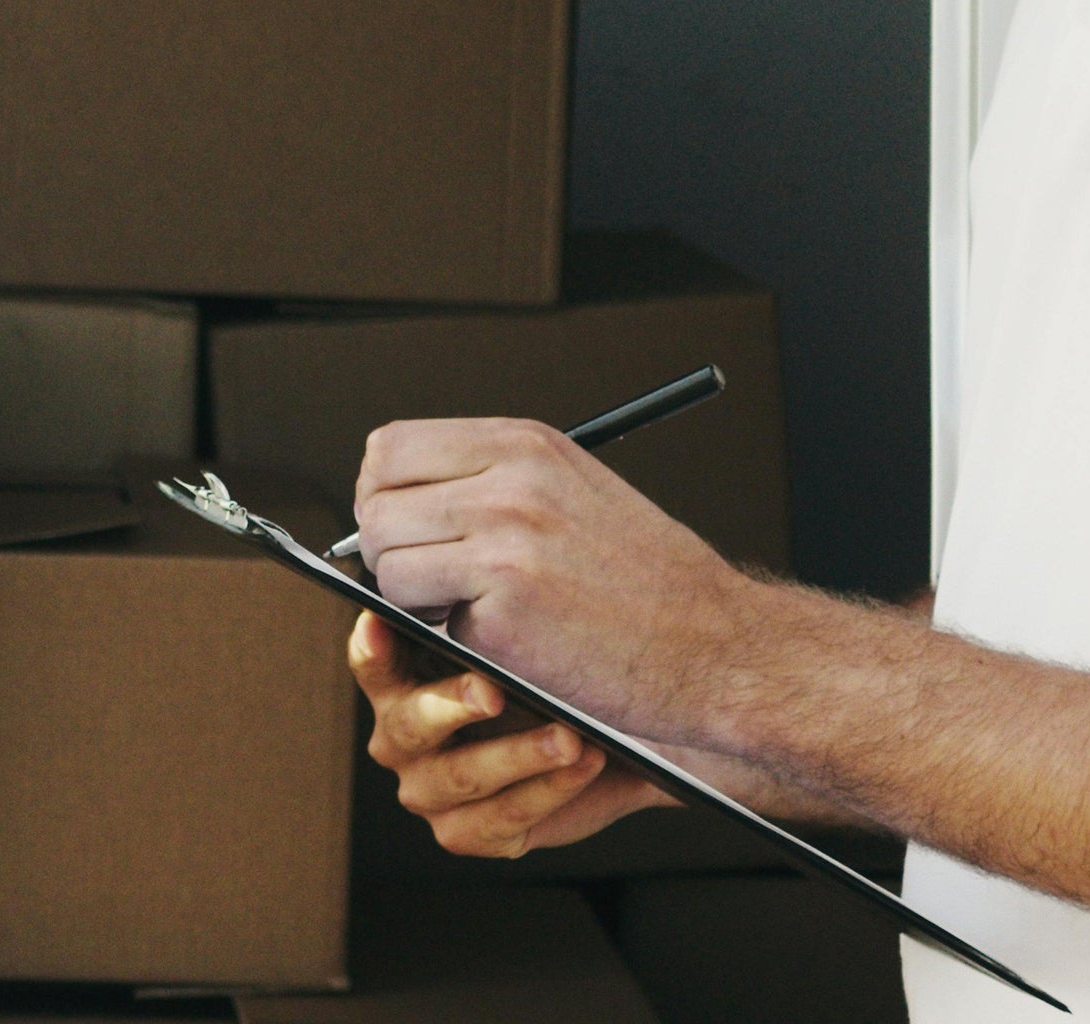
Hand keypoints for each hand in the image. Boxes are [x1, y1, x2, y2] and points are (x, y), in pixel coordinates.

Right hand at [347, 611, 673, 855]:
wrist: (601, 741)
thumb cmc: (546, 680)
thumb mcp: (522, 647)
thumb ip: (496, 628)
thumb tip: (499, 586)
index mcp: (399, 682)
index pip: (372, 661)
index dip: (373, 646)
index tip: (381, 623)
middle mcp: (401, 739)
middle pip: (410, 724)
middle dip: (453, 704)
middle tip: (495, 691)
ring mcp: (428, 790)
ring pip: (462, 776)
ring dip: (520, 754)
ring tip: (570, 737)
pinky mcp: (464, 832)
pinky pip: (502, 817)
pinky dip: (549, 790)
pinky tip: (586, 763)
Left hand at [352, 415, 745, 743]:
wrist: (716, 646)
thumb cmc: (650, 580)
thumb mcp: (573, 489)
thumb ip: (491, 478)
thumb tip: (397, 494)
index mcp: (525, 444)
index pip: (389, 448)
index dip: (382, 493)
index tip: (405, 526)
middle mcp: (509, 482)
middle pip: (373, 505)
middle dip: (387, 550)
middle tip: (432, 580)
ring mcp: (503, 544)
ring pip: (385, 563)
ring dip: (412, 597)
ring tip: (474, 608)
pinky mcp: (501, 612)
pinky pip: (420, 619)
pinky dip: (451, 636)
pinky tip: (509, 637)